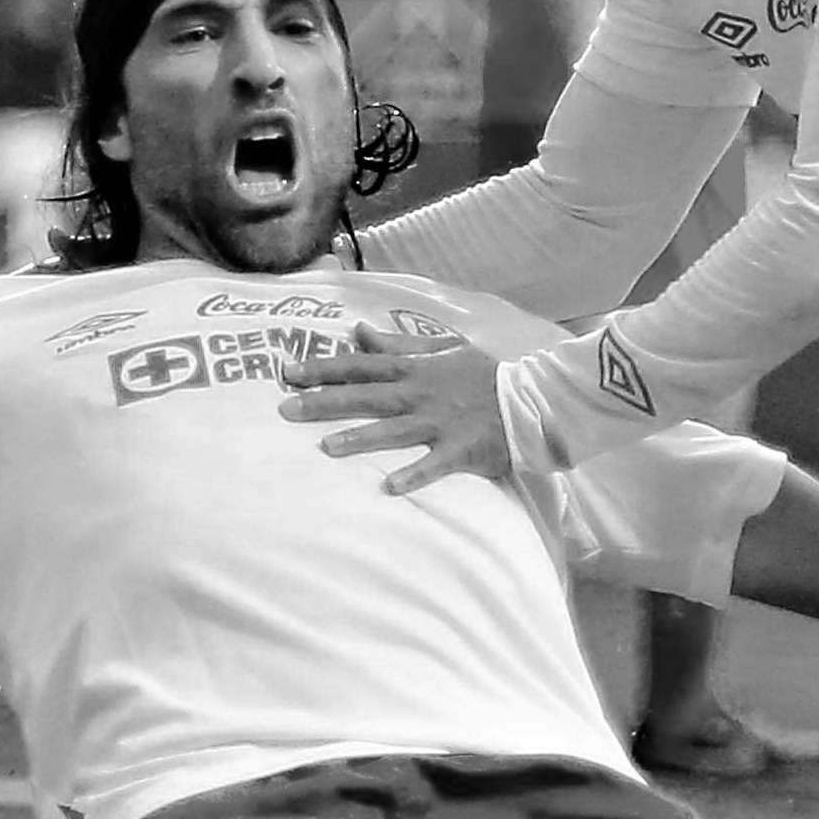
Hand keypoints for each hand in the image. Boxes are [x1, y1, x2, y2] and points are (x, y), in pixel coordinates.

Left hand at [277, 324, 511, 494]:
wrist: (530, 397)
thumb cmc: (483, 373)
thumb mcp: (442, 347)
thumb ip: (398, 344)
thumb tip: (359, 332)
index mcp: (415, 370)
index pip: (362, 366)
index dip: (324, 369)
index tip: (289, 374)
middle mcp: (421, 394)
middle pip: (367, 398)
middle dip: (326, 403)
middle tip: (287, 411)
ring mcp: (440, 423)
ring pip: (393, 431)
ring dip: (360, 438)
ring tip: (327, 447)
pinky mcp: (460, 449)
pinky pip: (434, 465)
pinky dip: (413, 475)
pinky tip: (389, 487)